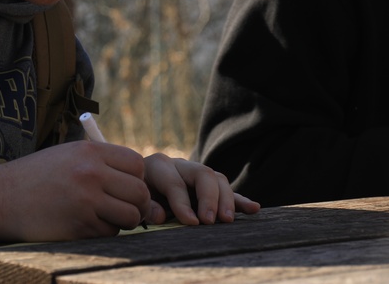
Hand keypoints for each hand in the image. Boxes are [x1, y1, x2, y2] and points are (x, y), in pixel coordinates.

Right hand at [0, 140, 151, 242]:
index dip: (136, 177)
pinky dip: (104, 231)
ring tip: (104, 215)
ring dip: (123, 220)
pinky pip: (110, 232)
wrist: (2, 197)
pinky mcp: (80, 226)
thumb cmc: (36, 176)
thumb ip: (100, 162)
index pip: (136, 163)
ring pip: (131, 215)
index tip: (125, 185)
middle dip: (137, 203)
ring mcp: (86, 201)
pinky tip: (85, 223)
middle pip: (140, 191)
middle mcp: (90, 173)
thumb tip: (138, 181)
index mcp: (89, 151)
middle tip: (123, 206)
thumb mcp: (67, 154)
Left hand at [142, 153, 259, 225]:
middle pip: (202, 174)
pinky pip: (226, 190)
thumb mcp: (134, 199)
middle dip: (209, 198)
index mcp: (158, 166)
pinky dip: (239, 200)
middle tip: (210, 221)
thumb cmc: (135, 195)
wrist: (136, 184)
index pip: (174, 183)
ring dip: (226, 200)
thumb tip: (161, 216)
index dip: (183, 204)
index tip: (192, 223)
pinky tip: (254, 209)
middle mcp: (179, 165)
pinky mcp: (207, 185)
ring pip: (218, 179)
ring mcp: (195, 173)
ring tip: (228, 220)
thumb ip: (146, 207)